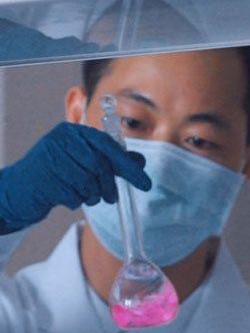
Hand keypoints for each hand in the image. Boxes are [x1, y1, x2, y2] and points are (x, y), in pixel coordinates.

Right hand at [0, 122, 151, 233]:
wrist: (20, 188)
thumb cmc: (59, 173)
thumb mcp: (87, 162)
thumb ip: (114, 160)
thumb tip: (141, 161)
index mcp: (74, 131)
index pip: (109, 146)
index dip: (129, 166)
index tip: (146, 184)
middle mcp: (61, 139)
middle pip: (100, 165)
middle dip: (110, 185)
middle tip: (112, 198)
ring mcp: (50, 157)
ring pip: (88, 182)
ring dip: (92, 195)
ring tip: (85, 196)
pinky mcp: (43, 177)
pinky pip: (73, 194)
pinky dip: (76, 200)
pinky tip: (66, 197)